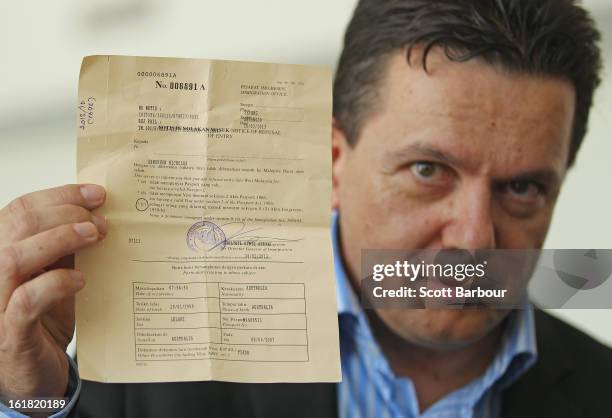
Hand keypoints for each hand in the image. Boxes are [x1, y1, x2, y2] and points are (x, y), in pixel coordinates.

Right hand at [0, 184, 106, 398]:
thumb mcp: (55, 275)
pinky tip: (82, 280)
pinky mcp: (10, 335)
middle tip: (101, 221)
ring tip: (95, 236)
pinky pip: (27, 301)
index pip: (19, 209)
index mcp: (0, 253)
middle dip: (65, 213)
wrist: (34, 376)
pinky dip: (56, 283)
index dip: (59, 196)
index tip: (96, 194)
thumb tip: (95, 214)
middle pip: (17, 225)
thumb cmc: (44, 322)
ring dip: (60, 239)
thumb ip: (64, 248)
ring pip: (14, 257)